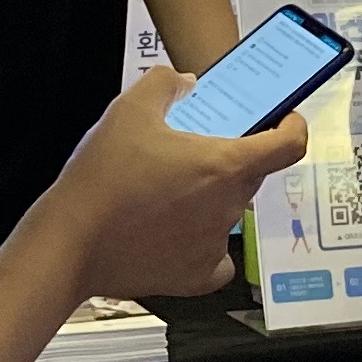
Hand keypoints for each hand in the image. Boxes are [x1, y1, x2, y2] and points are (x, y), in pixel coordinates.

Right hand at [33, 66, 307, 298]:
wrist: (69, 244)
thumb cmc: (102, 181)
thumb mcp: (129, 109)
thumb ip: (165, 84)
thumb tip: (184, 83)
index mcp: (225, 165)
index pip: (289, 145)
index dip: (292, 127)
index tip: (284, 120)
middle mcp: (229, 207)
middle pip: (250, 175)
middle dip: (229, 159)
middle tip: (191, 152)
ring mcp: (214, 246)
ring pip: (227, 213)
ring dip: (208, 200)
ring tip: (163, 192)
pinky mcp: (196, 277)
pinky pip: (215, 258)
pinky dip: (203, 245)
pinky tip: (174, 232)